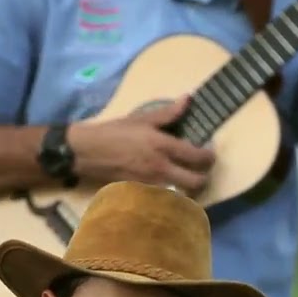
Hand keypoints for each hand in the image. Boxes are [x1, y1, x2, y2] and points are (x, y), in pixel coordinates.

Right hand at [68, 94, 215, 194]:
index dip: (209, 156)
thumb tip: (188, 99)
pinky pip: (166, 197)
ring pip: (183, 193)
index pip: (197, 157)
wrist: (88, 152)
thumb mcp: (141, 119)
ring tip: (188, 176)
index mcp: (162, 146)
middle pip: (196, 182)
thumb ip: (168, 113)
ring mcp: (153, 184)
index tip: (209, 152)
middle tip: (203, 169)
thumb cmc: (114, 132)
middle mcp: (161, 168)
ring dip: (190, 187)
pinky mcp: (144, 193)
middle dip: (205, 177)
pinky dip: (173, 193)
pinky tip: (170, 184)